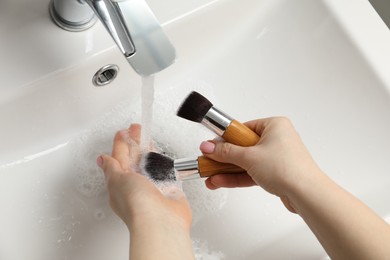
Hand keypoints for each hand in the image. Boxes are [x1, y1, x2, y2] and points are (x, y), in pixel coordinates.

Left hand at [97, 124, 191, 229]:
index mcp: (120, 183)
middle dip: (135, 142)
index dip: (120, 143)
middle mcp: (136, 185)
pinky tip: (162, 155)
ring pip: (149, 163)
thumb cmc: (138, 205)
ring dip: (149, 149)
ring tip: (149, 137)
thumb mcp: (117, 180)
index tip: (123, 131)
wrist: (161, 221)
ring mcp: (152, 186)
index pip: (118, 158)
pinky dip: (163, 162)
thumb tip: (102, 159)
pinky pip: (165, 171)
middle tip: (137, 128)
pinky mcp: (168, 188)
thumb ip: (112, 167)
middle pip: (134, 158)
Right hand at [200, 117, 321, 212]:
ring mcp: (275, 158)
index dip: (225, 137)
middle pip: (242, 146)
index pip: (242, 128)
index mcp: (274, 126)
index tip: (211, 144)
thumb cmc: (288, 169)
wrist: (307, 194)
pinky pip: (251, 172)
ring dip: (227, 170)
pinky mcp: (275, 173)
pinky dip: (237, 177)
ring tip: (209, 175)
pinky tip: (220, 181)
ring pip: (245, 161)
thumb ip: (226, 152)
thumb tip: (208, 146)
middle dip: (223, 157)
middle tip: (207, 161)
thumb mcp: (249, 157)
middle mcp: (276, 139)